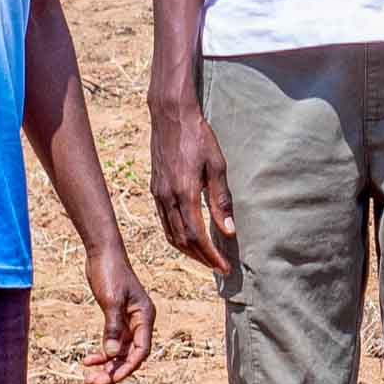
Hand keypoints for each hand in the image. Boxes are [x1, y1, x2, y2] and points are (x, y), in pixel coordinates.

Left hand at [81, 237, 156, 383]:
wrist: (102, 253)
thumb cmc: (110, 273)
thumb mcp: (110, 300)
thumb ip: (112, 328)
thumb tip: (111, 355)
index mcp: (145, 316)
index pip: (141, 350)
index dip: (128, 367)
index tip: (111, 379)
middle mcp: (140, 321)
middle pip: (130, 355)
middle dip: (114, 371)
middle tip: (93, 382)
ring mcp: (129, 321)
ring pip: (120, 352)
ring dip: (106, 365)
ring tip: (88, 376)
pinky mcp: (116, 318)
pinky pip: (112, 342)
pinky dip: (102, 353)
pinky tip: (87, 360)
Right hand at [149, 94, 236, 277]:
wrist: (170, 116)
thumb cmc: (198, 137)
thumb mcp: (217, 166)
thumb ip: (221, 200)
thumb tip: (228, 231)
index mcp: (184, 193)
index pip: (196, 236)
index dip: (210, 256)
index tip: (224, 267)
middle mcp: (167, 198)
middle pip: (182, 240)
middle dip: (201, 258)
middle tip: (218, 267)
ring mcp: (158, 194)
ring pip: (170, 234)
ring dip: (188, 250)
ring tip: (205, 257)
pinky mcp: (155, 189)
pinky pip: (164, 222)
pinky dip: (176, 236)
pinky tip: (188, 237)